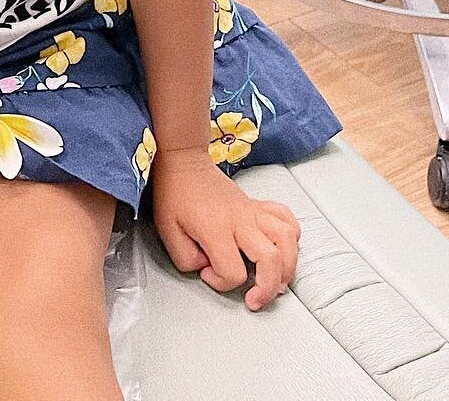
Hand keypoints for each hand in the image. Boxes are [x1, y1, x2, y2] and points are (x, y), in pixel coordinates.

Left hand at [151, 147, 300, 309]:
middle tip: (254, 300)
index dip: (221, 282)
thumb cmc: (174, 194)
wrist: (183, 161)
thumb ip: (185, 258)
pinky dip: (292, 236)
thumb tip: (207, 268)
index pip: (233, 271)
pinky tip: (284, 250)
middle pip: (271, 259)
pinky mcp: (258, 205)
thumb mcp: (167, 230)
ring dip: (288, 266)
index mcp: (215, 228)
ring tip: (277, 281)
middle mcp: (240, 220)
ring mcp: (252, 211)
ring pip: (287, 239)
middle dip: (267, 288)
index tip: (206, 272)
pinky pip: (286, 217)